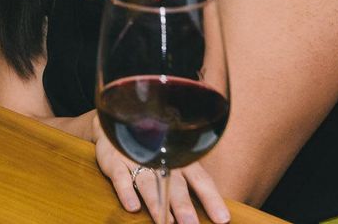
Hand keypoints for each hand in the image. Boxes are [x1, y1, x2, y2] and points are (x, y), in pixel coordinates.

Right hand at [92, 114, 229, 223]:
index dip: (211, 199)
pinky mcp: (115, 161)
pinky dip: (126, 191)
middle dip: (183, 206)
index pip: (200, 180)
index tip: (222, 220)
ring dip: (157, 203)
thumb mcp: (172, 162)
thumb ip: (187, 183)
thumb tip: (212, 212)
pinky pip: (120, 177)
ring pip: (148, 183)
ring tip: (165, 222)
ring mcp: (136, 159)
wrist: (116, 124)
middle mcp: (161, 160)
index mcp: (180, 161)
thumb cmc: (151, 151)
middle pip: (174, 185)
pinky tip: (132, 206)